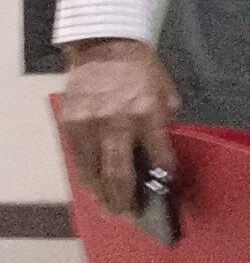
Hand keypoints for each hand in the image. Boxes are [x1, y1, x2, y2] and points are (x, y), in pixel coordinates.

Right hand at [59, 39, 179, 216]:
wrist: (105, 46)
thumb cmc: (141, 69)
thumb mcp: (166, 92)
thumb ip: (164, 124)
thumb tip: (161, 156)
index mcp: (148, 113)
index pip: (159, 157)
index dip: (163, 178)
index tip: (166, 192)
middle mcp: (117, 123)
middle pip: (120, 174)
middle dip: (126, 201)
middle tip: (132, 217)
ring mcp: (89, 125)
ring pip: (93, 173)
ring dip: (103, 195)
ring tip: (112, 209)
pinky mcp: (70, 124)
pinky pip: (79, 160)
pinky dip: (87, 177)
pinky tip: (95, 188)